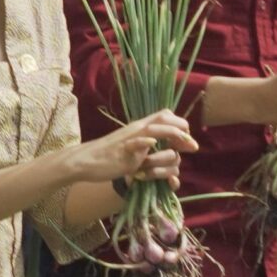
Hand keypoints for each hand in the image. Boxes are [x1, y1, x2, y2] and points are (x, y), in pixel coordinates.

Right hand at [66, 111, 198, 185]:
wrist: (85, 160)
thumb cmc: (108, 156)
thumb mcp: (131, 148)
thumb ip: (146, 146)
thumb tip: (160, 149)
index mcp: (139, 127)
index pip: (165, 116)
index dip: (180, 125)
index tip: (188, 139)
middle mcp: (136, 129)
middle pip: (164, 118)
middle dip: (182, 128)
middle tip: (192, 145)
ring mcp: (129, 139)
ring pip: (154, 128)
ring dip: (173, 134)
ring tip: (186, 144)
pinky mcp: (121, 151)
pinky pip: (134, 143)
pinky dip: (144, 142)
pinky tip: (152, 144)